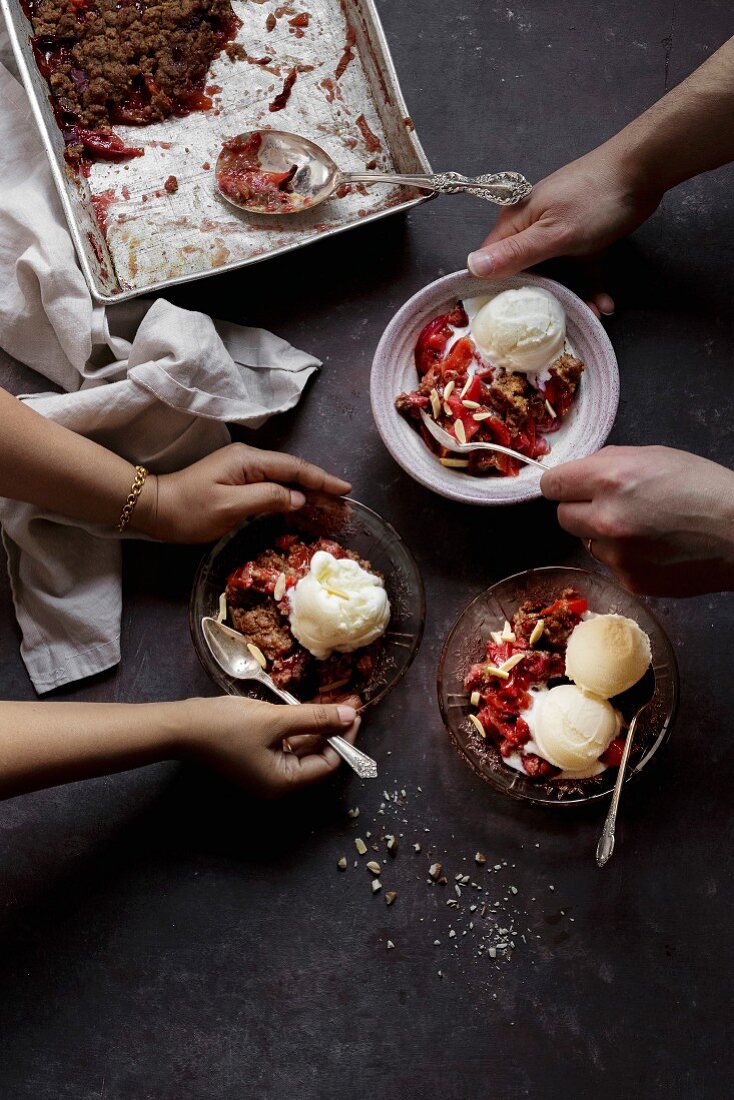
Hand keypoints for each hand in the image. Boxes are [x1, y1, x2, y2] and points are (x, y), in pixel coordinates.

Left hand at [137, 443, 350, 542]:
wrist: (155, 508)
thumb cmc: (189, 511)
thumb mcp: (230, 508)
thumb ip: (267, 499)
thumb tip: (298, 497)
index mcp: (248, 460)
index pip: (294, 467)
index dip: (321, 478)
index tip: (345, 489)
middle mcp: (248, 458)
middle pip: (292, 469)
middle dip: (319, 482)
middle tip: (343, 498)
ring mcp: (242, 468)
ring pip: (283, 476)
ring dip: (306, 487)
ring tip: (329, 501)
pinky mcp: (237, 480)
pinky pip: (272, 483)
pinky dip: (290, 492)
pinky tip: (300, 503)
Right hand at [181, 696, 361, 797]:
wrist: (181, 727)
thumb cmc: (226, 727)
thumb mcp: (275, 720)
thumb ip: (315, 718)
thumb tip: (349, 716)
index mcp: (283, 783)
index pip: (328, 765)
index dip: (345, 739)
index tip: (355, 713)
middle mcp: (276, 782)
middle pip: (316, 757)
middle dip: (333, 730)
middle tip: (348, 703)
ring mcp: (265, 770)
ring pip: (301, 748)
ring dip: (317, 726)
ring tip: (334, 701)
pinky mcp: (255, 756)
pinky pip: (285, 743)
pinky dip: (298, 727)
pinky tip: (308, 708)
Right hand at [467, 143, 661, 316]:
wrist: (643, 170)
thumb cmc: (595, 200)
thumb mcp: (553, 233)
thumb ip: (514, 254)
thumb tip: (471, 266)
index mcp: (516, 223)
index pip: (491, 262)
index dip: (494, 290)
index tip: (503, 319)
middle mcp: (531, 227)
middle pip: (523, 273)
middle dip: (540, 299)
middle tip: (552, 323)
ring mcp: (557, 231)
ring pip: (556, 274)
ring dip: (571, 297)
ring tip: (591, 315)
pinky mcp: (582, 237)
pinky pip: (580, 269)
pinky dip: (591, 287)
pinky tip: (605, 304)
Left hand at [541, 446, 733, 595]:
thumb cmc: (705, 488)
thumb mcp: (655, 456)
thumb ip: (609, 463)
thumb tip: (579, 474)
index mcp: (610, 479)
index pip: (551, 484)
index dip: (563, 484)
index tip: (572, 486)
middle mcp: (606, 519)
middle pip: (562, 516)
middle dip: (580, 509)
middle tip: (610, 505)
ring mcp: (617, 555)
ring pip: (587, 542)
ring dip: (603, 535)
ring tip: (643, 527)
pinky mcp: (630, 580)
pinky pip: (611, 564)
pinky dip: (625, 556)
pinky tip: (656, 547)